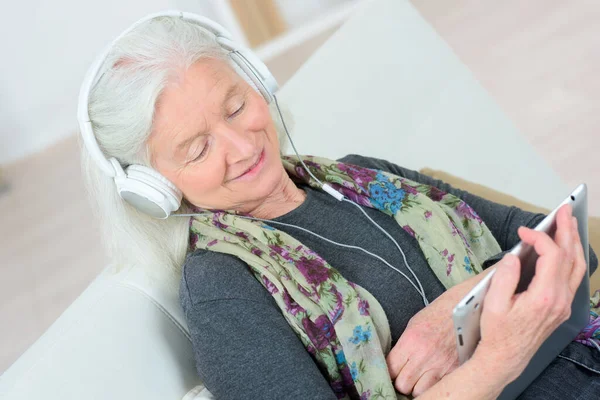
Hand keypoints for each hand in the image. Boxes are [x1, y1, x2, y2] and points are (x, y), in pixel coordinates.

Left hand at [386, 285, 463, 395]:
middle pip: (403, 385)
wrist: (467, 307)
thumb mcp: (415, 324)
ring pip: (420, 392)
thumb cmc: (440, 313)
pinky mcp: (455, 371)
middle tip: (407, 375)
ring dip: (418, 387)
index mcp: (410, 341)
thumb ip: (404, 346)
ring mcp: (440, 366)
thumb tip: (395, 364)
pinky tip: (434, 378)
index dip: (390, 372)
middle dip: (403, 381)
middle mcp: (423, 356)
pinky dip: (434, 387)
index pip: (390, 369)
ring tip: (421, 378)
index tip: (393, 371)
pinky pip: (438, 388)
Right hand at [476, 204, 586, 383]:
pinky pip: (573, 277)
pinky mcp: (561, 307)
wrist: (506, 358)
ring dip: (573, 243)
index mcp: (543, 297)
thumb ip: (504, 277)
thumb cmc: (497, 332)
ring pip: (577, 267)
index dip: (540, 238)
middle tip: (563, 211)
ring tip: (568, 224)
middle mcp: (559, 300)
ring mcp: (563, 304)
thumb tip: (514, 256)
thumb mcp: (494, 304)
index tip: (523, 233)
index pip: (552, 256)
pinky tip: (566, 249)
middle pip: (571, 258)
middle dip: (567, 231)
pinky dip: (572, 258)